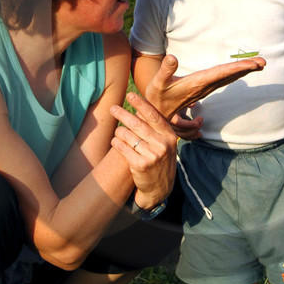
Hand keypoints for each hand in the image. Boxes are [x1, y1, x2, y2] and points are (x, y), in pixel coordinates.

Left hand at [108, 92, 178, 209]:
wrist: (160, 188)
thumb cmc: (159, 160)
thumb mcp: (164, 143)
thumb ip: (155, 127)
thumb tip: (140, 106)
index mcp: (170, 136)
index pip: (153, 116)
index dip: (141, 104)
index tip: (130, 95)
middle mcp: (163, 145)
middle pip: (138, 124)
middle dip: (123, 114)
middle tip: (113, 108)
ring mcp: (153, 156)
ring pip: (128, 136)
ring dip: (119, 132)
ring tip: (117, 132)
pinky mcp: (141, 165)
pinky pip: (123, 148)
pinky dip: (117, 143)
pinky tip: (115, 142)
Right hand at [141, 53, 264, 119]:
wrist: (156, 115)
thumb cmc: (156, 98)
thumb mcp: (157, 84)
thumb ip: (165, 71)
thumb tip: (172, 57)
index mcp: (197, 84)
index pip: (221, 74)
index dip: (238, 68)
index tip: (254, 64)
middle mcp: (204, 87)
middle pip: (229, 76)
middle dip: (246, 68)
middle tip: (264, 62)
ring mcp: (204, 89)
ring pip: (227, 78)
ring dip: (242, 71)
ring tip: (257, 65)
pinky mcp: (201, 90)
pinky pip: (221, 80)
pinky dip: (233, 74)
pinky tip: (242, 71)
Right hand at [169, 104, 203, 140]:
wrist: (165, 107)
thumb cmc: (171, 103)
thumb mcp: (178, 101)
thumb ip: (186, 103)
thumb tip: (193, 104)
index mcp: (169, 116)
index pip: (179, 123)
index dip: (189, 124)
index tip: (197, 122)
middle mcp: (169, 124)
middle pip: (182, 131)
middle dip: (194, 128)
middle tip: (201, 120)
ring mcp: (172, 130)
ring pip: (184, 136)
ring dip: (194, 133)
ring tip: (200, 125)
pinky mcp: (175, 132)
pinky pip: (183, 137)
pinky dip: (192, 137)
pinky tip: (198, 134)